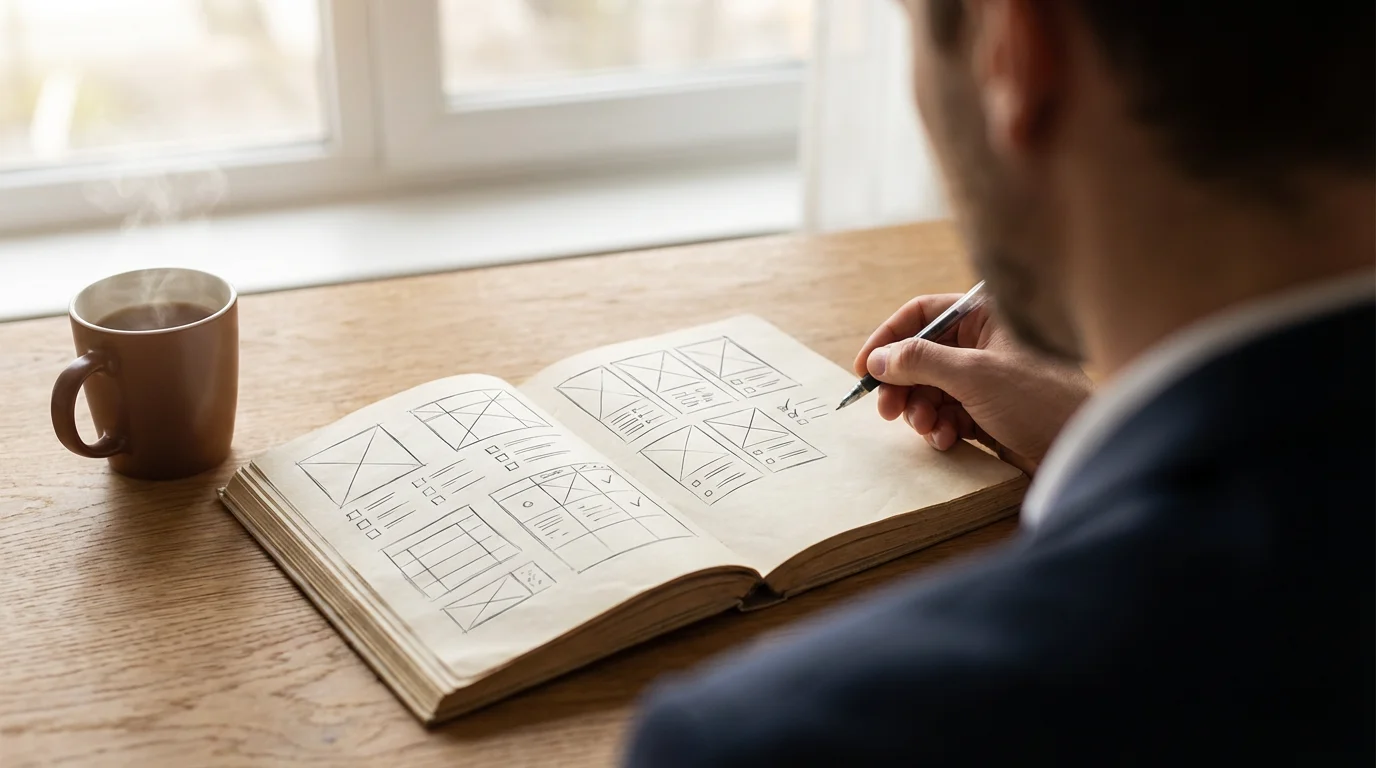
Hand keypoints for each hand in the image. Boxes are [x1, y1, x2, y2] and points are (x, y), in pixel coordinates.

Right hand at [854, 294, 1092, 474]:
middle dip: (902, 384)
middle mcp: (985, 343)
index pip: (923, 314)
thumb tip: (879, 359)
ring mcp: (986, 378)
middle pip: (921, 355)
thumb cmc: (1040, 401)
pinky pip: (947, 413)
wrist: (1083, 450)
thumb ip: (920, 361)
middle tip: (887, 410)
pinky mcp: (989, 411)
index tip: (864, 367)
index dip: (889, 338)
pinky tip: (948, 440)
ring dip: (920, 410)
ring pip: (931, 388)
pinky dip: (941, 427)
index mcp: (987, 316)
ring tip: (926, 428)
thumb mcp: (974, 375)